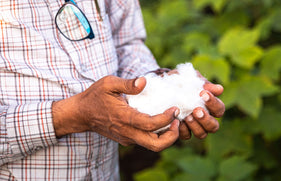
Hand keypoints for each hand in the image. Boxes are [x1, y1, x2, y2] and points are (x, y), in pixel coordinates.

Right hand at [52, 76, 179, 151]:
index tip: (175, 109)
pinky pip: (146, 141)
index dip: (166, 119)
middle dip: (172, 136)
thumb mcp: (108, 83)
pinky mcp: (127, 139)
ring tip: (173, 121)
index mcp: (124, 118)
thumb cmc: (95, 96)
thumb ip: (127, 83)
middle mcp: (127, 132)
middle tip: (177, 121)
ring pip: (152, 145)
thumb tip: (144, 81)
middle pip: (156, 145)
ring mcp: (127, 138)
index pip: (151, 125)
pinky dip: (158, 135)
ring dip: (166, 137)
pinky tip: (162, 122)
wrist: (80, 114)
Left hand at [179, 77, 225, 139]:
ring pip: (202, 134)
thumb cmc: (180, 82)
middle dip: (206, 119)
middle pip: (214, 126)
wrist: (162, 87)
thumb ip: (204, 84)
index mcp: (211, 106)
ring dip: (195, 126)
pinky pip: (186, 135)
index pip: (219, 109)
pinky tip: (177, 121)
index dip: (213, 103)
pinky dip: (183, 129)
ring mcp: (194, 127)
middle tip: (196, 110)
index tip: (203, 94)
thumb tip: (219, 89)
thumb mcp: (191, 79)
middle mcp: (205, 119)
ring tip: (187, 116)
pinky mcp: (182, 131)